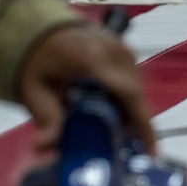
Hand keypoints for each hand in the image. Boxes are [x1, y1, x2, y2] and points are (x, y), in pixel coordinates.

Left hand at [20, 25, 155, 154]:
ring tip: (107, 128)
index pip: (128, 95)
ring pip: (137, 93)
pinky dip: (125, 102)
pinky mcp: (128, 52)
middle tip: (115, 147)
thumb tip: (43, 147)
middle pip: (135, 99)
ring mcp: (125, 49)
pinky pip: (134, 85)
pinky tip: (108, 111)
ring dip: (127, 114)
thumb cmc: (38, 61)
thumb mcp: (35, 91)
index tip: (151, 154)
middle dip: (130, 126)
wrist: (42, 31)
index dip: (143, 126)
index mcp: (93, 59)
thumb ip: (46, 119)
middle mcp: (117, 52)